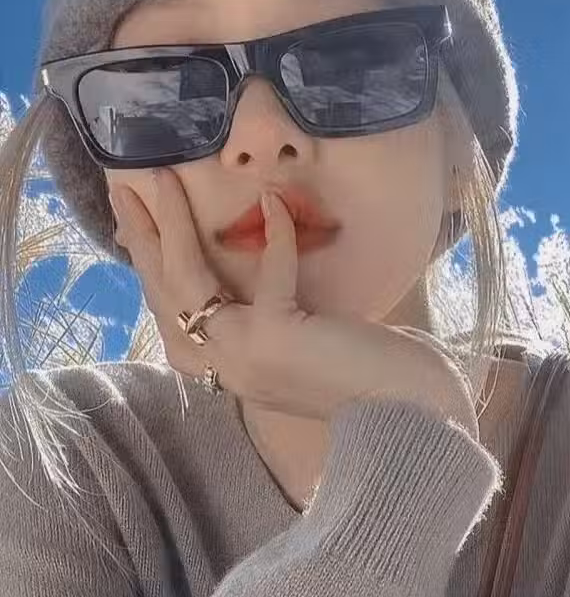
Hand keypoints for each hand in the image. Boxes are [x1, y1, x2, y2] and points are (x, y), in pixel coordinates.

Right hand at [108, 167, 479, 439]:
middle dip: (142, 237)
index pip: (174, 317)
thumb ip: (277, 315)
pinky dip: (275, 235)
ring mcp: (244, 356)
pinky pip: (268, 272)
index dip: (153, 270)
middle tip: (127, 188)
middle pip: (165, 295)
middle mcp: (226, 369)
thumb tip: (266, 258)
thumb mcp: (309, 343)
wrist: (415, 416)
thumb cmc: (375, 376)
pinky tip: (275, 204)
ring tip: (161, 179)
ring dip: (171, 224)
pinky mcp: (276, 336)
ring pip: (188, 280)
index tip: (139, 229)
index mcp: (232, 371)